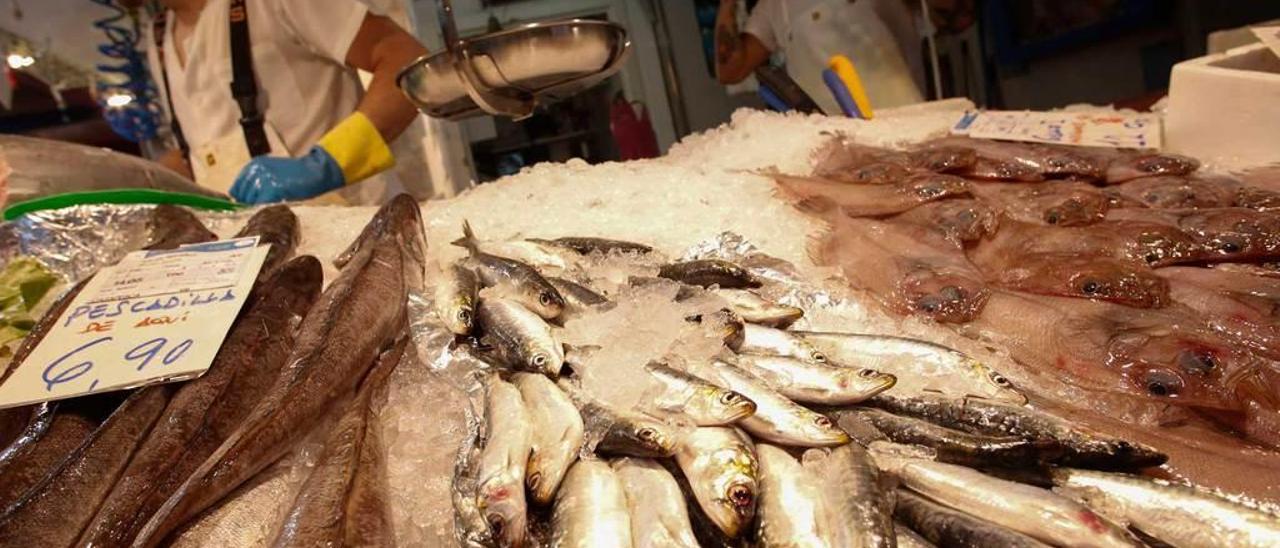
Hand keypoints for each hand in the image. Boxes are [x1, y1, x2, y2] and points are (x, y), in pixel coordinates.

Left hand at [229, 146, 344, 203]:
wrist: (315, 172)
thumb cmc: (295, 174)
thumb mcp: (271, 172)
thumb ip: (255, 183)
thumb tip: (239, 202)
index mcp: (254, 165)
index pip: (236, 188)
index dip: (242, 200)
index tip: (248, 207)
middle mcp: (256, 170)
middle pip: (242, 197)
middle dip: (250, 205)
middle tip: (262, 210)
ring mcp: (264, 179)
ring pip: (251, 203)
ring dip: (258, 209)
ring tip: (270, 210)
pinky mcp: (273, 189)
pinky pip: (262, 205)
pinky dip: (265, 210)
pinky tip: (274, 210)